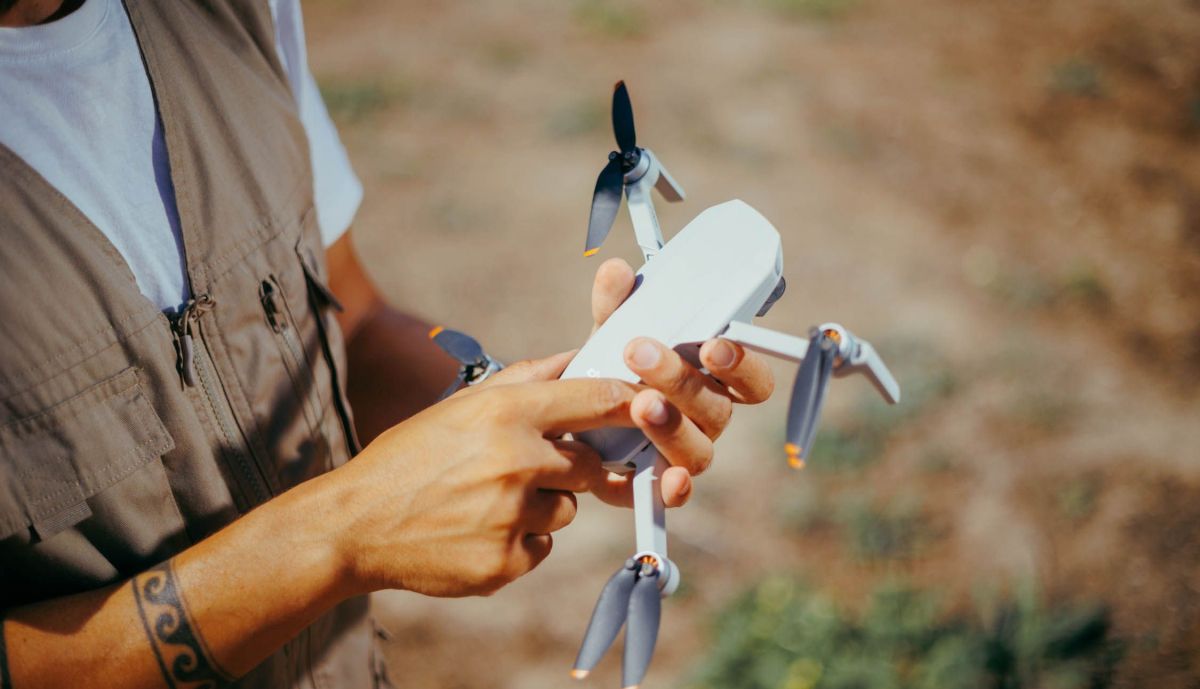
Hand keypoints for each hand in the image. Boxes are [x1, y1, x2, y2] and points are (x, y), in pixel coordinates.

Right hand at [328, 352, 637, 596]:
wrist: (355, 524)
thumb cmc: (410, 457)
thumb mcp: (461, 405)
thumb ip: (525, 379)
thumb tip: (576, 355)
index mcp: (505, 414)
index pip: (598, 400)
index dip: (630, 404)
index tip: (645, 408)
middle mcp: (515, 462)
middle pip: (591, 466)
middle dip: (572, 468)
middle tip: (526, 468)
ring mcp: (511, 516)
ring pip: (567, 510)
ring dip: (541, 506)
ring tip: (487, 502)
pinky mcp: (505, 562)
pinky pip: (543, 548)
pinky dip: (520, 542)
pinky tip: (477, 530)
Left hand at [587, 258, 774, 507]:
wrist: (570, 410)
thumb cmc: (611, 363)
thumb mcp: (612, 330)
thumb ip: (616, 304)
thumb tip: (615, 272)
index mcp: (713, 381)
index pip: (751, 379)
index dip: (740, 363)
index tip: (712, 343)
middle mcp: (707, 420)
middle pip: (718, 410)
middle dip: (682, 381)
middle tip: (640, 352)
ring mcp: (683, 455)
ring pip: (698, 453)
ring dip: (672, 427)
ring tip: (641, 404)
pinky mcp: (651, 486)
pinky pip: (668, 496)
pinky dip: (670, 490)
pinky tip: (662, 479)